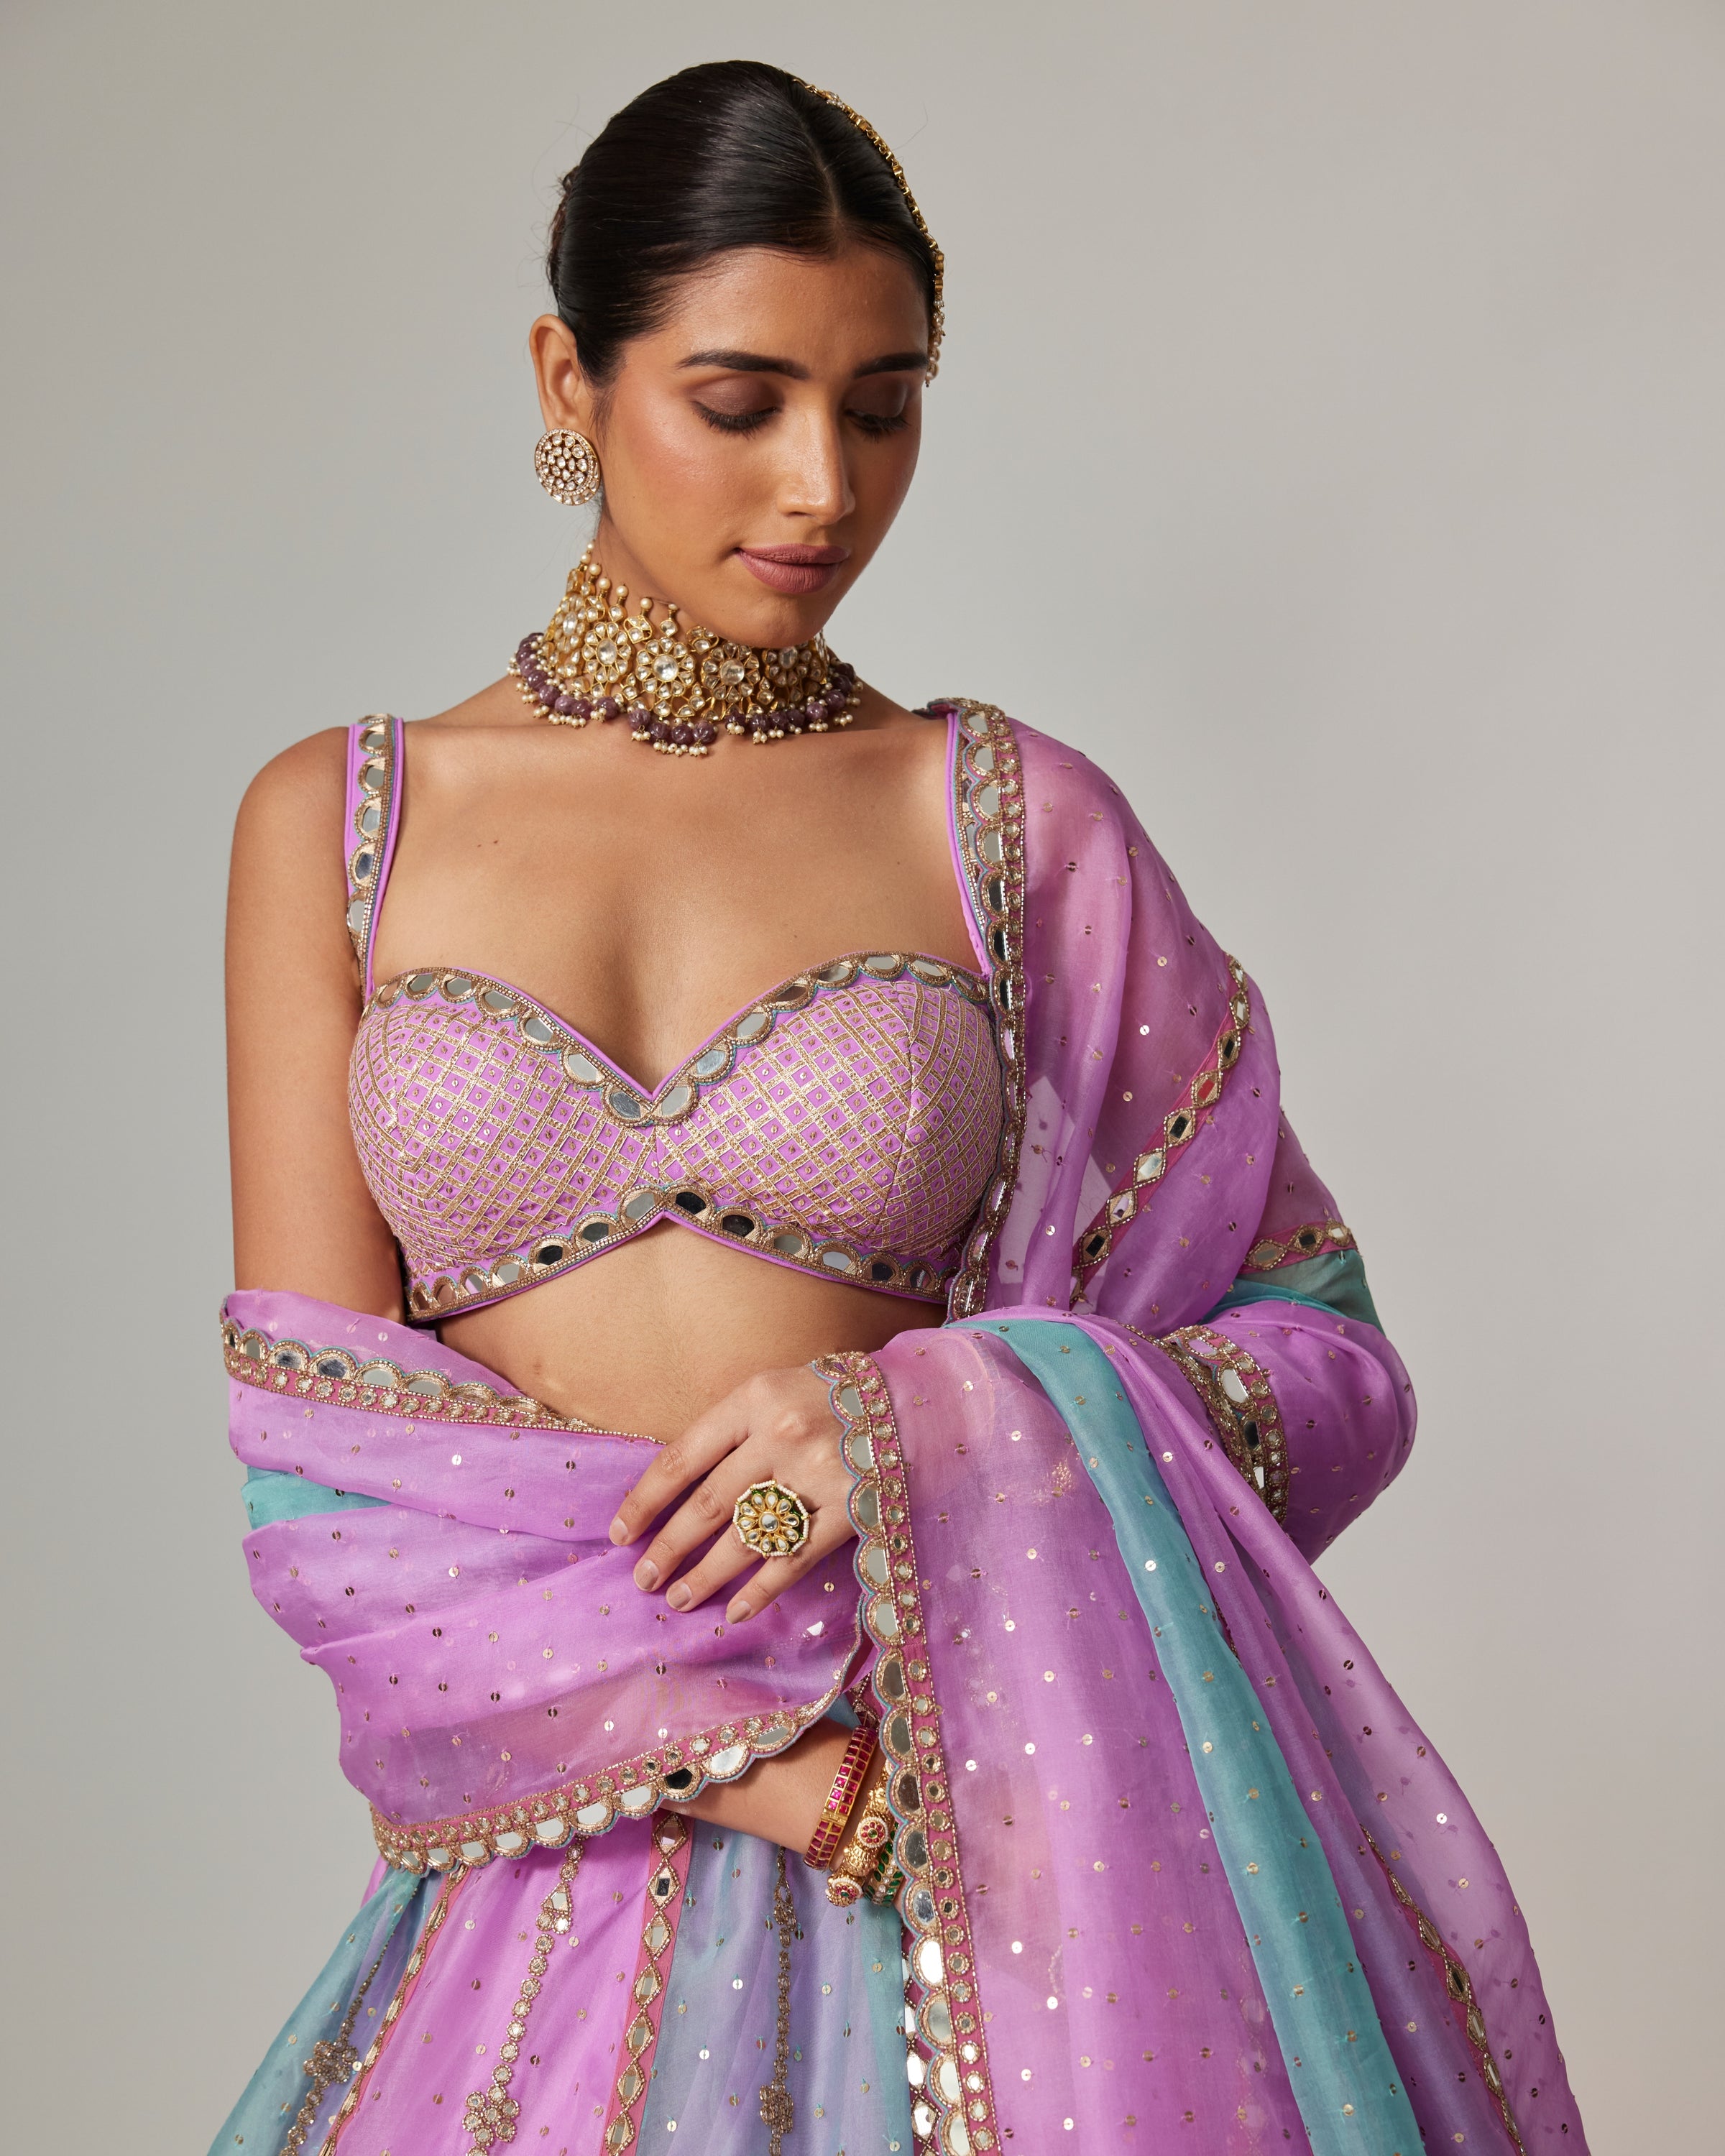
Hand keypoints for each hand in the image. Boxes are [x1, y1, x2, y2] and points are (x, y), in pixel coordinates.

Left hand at [609, 1364, 856, 1623]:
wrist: (917, 1400)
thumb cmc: (833, 1397)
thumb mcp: (776, 1391)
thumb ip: (734, 1432)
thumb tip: (678, 1492)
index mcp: (755, 1398)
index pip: (683, 1457)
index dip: (646, 1500)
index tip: (620, 1533)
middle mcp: (781, 1435)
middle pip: (708, 1504)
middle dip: (669, 1548)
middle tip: (644, 1579)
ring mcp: (818, 1475)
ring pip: (746, 1538)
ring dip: (706, 1576)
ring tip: (680, 1599)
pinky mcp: (851, 1510)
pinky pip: (793, 1560)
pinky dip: (761, 1590)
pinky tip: (736, 1610)